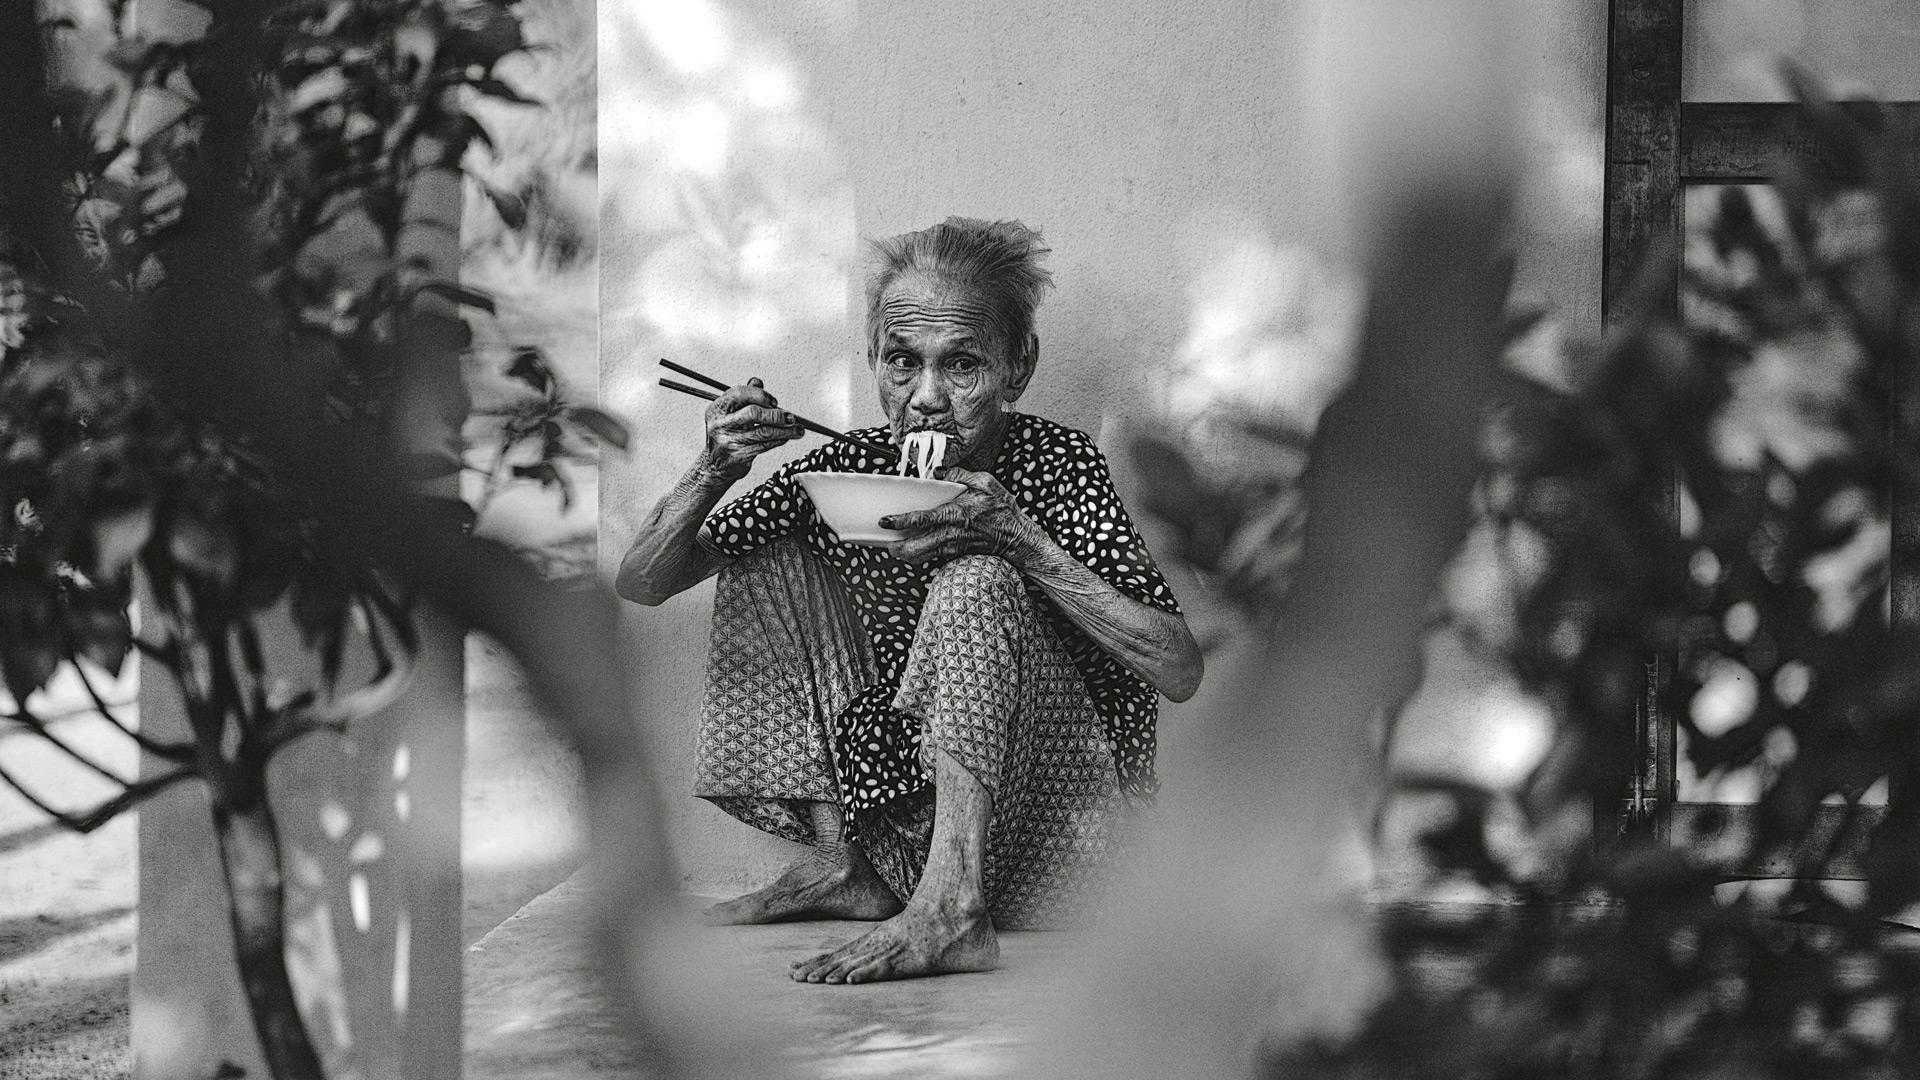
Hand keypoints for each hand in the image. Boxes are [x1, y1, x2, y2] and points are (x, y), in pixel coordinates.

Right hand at [700, 377, 801, 478]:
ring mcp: (730, 440)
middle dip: (776, 414)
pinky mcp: (739, 455)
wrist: (715, 465)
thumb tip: (757, 382)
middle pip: (753, 413)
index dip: (760, 395)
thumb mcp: (729, 413)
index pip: (739, 393)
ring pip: (763, 431)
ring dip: (785, 430)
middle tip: (790, 417)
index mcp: (718, 409)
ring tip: (797, 429)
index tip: (774, 401)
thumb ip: (744, 396)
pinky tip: (786, 437)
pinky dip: (779, 440)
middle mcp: (721, 423)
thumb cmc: (725, 436)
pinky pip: (765, 445)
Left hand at [879, 467, 1040, 565]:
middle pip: (915, 548)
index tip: (885, 521)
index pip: (922, 520)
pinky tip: (914, 546)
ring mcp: (951, 548)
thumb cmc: (1001, 509)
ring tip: (896, 546)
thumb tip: (939, 471)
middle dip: (897, 548)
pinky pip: (931, 557)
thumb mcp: (985, 483)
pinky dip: (919, 554)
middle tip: (887, 542)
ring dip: (905, 554)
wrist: (1016, 537)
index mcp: (955, 514)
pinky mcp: (953, 555)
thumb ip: (960, 475)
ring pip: (920, 557)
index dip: (900, 522)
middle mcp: (950, 535)